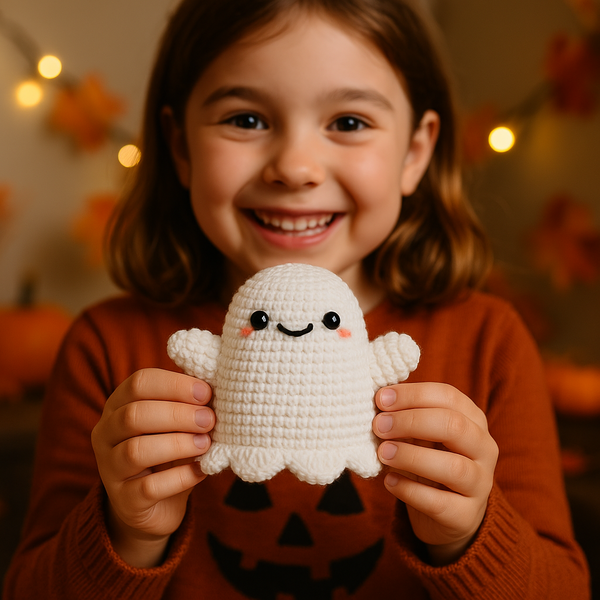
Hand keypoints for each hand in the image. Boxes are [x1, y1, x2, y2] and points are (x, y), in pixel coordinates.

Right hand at [91, 368, 213, 566]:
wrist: (159, 503)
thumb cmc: (171, 450)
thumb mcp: (177, 422)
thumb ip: (189, 403)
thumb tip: (216, 387)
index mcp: (118, 404)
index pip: (139, 383)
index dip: (174, 385)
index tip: (206, 393)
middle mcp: (106, 433)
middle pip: (134, 415)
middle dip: (177, 415)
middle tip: (209, 420)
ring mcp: (110, 468)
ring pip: (136, 451)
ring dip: (177, 444)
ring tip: (205, 443)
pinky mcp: (124, 500)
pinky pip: (149, 487)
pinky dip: (180, 477)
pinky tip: (201, 470)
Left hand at [372, 382, 497, 564]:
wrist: (446, 514)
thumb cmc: (429, 460)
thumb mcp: (421, 434)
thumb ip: (406, 416)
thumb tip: (378, 400)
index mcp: (473, 420)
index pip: (449, 397)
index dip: (413, 395)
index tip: (381, 398)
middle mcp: (484, 448)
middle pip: (454, 426)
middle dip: (411, 421)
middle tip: (378, 425)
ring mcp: (480, 483)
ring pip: (454, 467)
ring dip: (412, 456)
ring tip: (383, 453)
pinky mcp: (466, 515)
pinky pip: (440, 503)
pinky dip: (410, 490)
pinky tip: (389, 481)